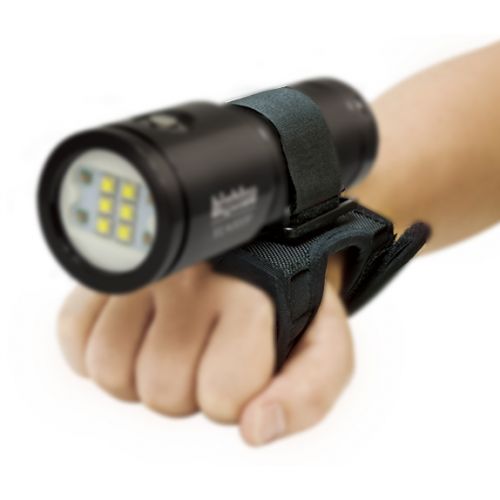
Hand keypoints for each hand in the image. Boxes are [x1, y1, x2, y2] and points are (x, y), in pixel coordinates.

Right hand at [57, 261, 352, 445]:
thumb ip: (308, 395)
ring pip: (110, 370)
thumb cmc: (287, 305)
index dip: (234, 397)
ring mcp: (143, 271)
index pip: (222, 398)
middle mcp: (193, 277)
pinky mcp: (107, 271)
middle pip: (163, 392)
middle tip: (207, 352)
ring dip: (142, 375)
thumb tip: (255, 429)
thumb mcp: (325, 349)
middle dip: (187, 390)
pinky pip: (74, 334)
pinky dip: (98, 351)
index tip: (245, 363)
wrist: (258, 248)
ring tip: (173, 341)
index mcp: (251, 297)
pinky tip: (137, 333)